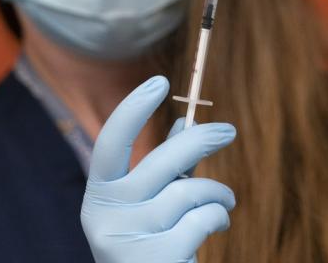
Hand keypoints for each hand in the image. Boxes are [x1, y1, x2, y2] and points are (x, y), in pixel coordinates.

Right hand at [80, 76, 235, 262]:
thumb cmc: (153, 245)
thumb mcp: (149, 205)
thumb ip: (166, 169)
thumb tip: (184, 123)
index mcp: (99, 198)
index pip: (109, 144)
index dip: (132, 110)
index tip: (160, 81)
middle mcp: (105, 218)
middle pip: (162, 162)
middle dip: (201, 140)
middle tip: (228, 131)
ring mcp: (128, 241)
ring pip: (190, 192)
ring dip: (217, 193)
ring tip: (224, 201)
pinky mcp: (157, 259)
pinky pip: (204, 218)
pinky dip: (218, 217)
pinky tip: (217, 226)